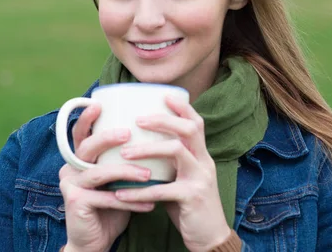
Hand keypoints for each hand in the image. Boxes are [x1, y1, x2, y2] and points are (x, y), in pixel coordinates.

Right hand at [59, 104, 154, 251]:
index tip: (98, 103)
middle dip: (106, 138)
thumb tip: (156, 137)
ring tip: (148, 175)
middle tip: (128, 134)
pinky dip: (130, 201)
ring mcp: (70, 185)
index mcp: (80, 159)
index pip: (80, 134)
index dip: (86, 117)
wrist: (96, 242)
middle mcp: (70, 168)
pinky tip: (149, 204)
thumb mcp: (118, 180)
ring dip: (125, 172)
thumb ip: (125, 160)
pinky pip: (105, 198)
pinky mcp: (75, 202)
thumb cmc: (111, 206)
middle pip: (86, 147)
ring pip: (99, 172)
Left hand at [113, 96, 231, 251]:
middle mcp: (204, 162)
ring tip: (124, 154)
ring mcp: (200, 179)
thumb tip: (140, 145)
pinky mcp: (192, 198)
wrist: (211, 239)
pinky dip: (140, 192)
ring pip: (176, 151)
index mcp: (201, 155)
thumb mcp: (183, 178)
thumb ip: (170, 162)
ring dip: (147, 149)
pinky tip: (121, 195)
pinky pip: (162, 190)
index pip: (196, 122)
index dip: (182, 107)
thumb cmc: (190, 206)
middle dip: (163, 120)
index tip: (162, 95)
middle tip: (138, 119)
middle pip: (189, 129)